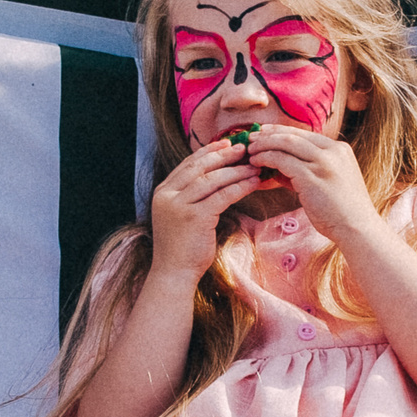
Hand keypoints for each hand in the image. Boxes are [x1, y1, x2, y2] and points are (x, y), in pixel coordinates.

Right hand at [148, 138, 265, 278]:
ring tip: (254, 166)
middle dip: (224, 155)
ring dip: (235, 170)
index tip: (227, 143)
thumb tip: (216, 178)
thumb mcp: (180, 215)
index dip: (209, 151)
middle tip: (244, 148)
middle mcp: (168, 195)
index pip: (188, 164)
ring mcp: (179, 205)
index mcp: (163, 191)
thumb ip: (190, 196)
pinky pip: (222, 196)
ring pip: (212, 179)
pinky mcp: (194, 217)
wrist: (173, 273)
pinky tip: (252, 183)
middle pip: (199, 167)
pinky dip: (239, 187)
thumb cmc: (181, 247)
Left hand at [240, 124, 377, 240]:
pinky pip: (282, 161)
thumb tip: (279, 169)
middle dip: (270, 134)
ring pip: (286, 144)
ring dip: (265, 145)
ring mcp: (323, 163)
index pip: (305, 134)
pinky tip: (257, 163)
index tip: (266, 131)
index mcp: (340, 150)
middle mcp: (333, 151)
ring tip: (250, 150)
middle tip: (252, 136)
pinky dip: (267, 159)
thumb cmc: (342, 212)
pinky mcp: (312, 176)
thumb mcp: (328, 184)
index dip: (282, 131)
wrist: (357, 228)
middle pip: (294, 135)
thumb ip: (306, 173)